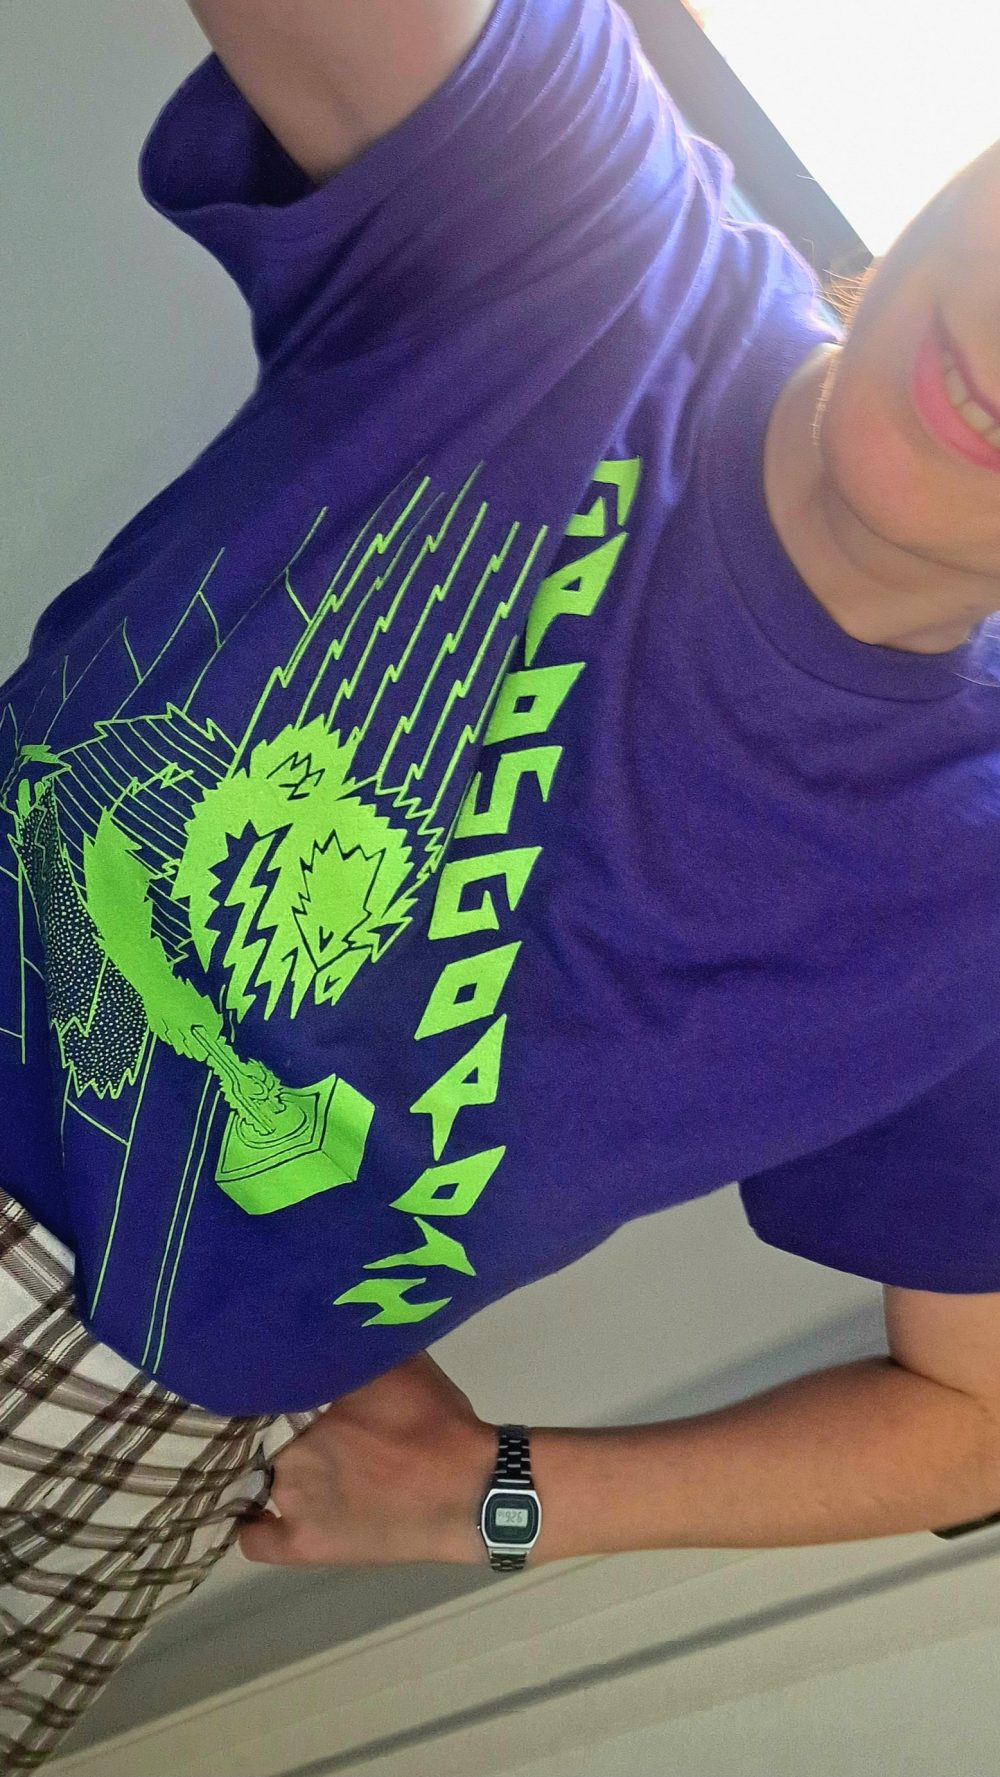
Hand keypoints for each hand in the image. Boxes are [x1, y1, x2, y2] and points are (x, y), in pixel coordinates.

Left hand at [237, 1353, 496, 1568]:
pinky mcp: (303, 1544)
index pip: (268, 1387)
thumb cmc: (436, 1423)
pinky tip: (261, 1509)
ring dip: (275, 1464)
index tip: (286, 1382)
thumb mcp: (399, 1362)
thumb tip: (331, 1317)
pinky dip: (252, 1522)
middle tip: (308, 1421)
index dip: (274, 1384)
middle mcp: (286, 1449)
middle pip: (265, 1431)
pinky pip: (256, 1537)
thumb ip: (357, 1344)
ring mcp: (293, 1501)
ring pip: (263, 1474)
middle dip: (282, 1423)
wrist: (470, 1492)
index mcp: (307, 1401)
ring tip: (301, 1461)